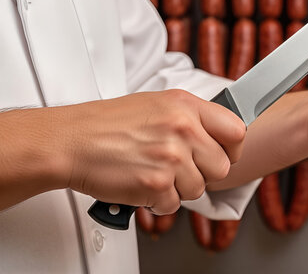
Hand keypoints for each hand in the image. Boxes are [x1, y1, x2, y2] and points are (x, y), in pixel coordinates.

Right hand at [58, 90, 244, 213]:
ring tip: (153, 172)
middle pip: (222, 167)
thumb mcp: (157, 104)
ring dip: (177, 188)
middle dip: (202, 173)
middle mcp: (183, 129)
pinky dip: (157, 201)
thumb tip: (219, 136)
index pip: (237, 130)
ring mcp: (171, 157)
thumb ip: (191, 117)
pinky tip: (141, 184)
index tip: (223, 154)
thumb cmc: (108, 124)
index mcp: (186, 106)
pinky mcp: (156, 183)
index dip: (232, 149)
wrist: (70, 141)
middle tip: (178, 168)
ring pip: (198, 189)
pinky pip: (173, 205)